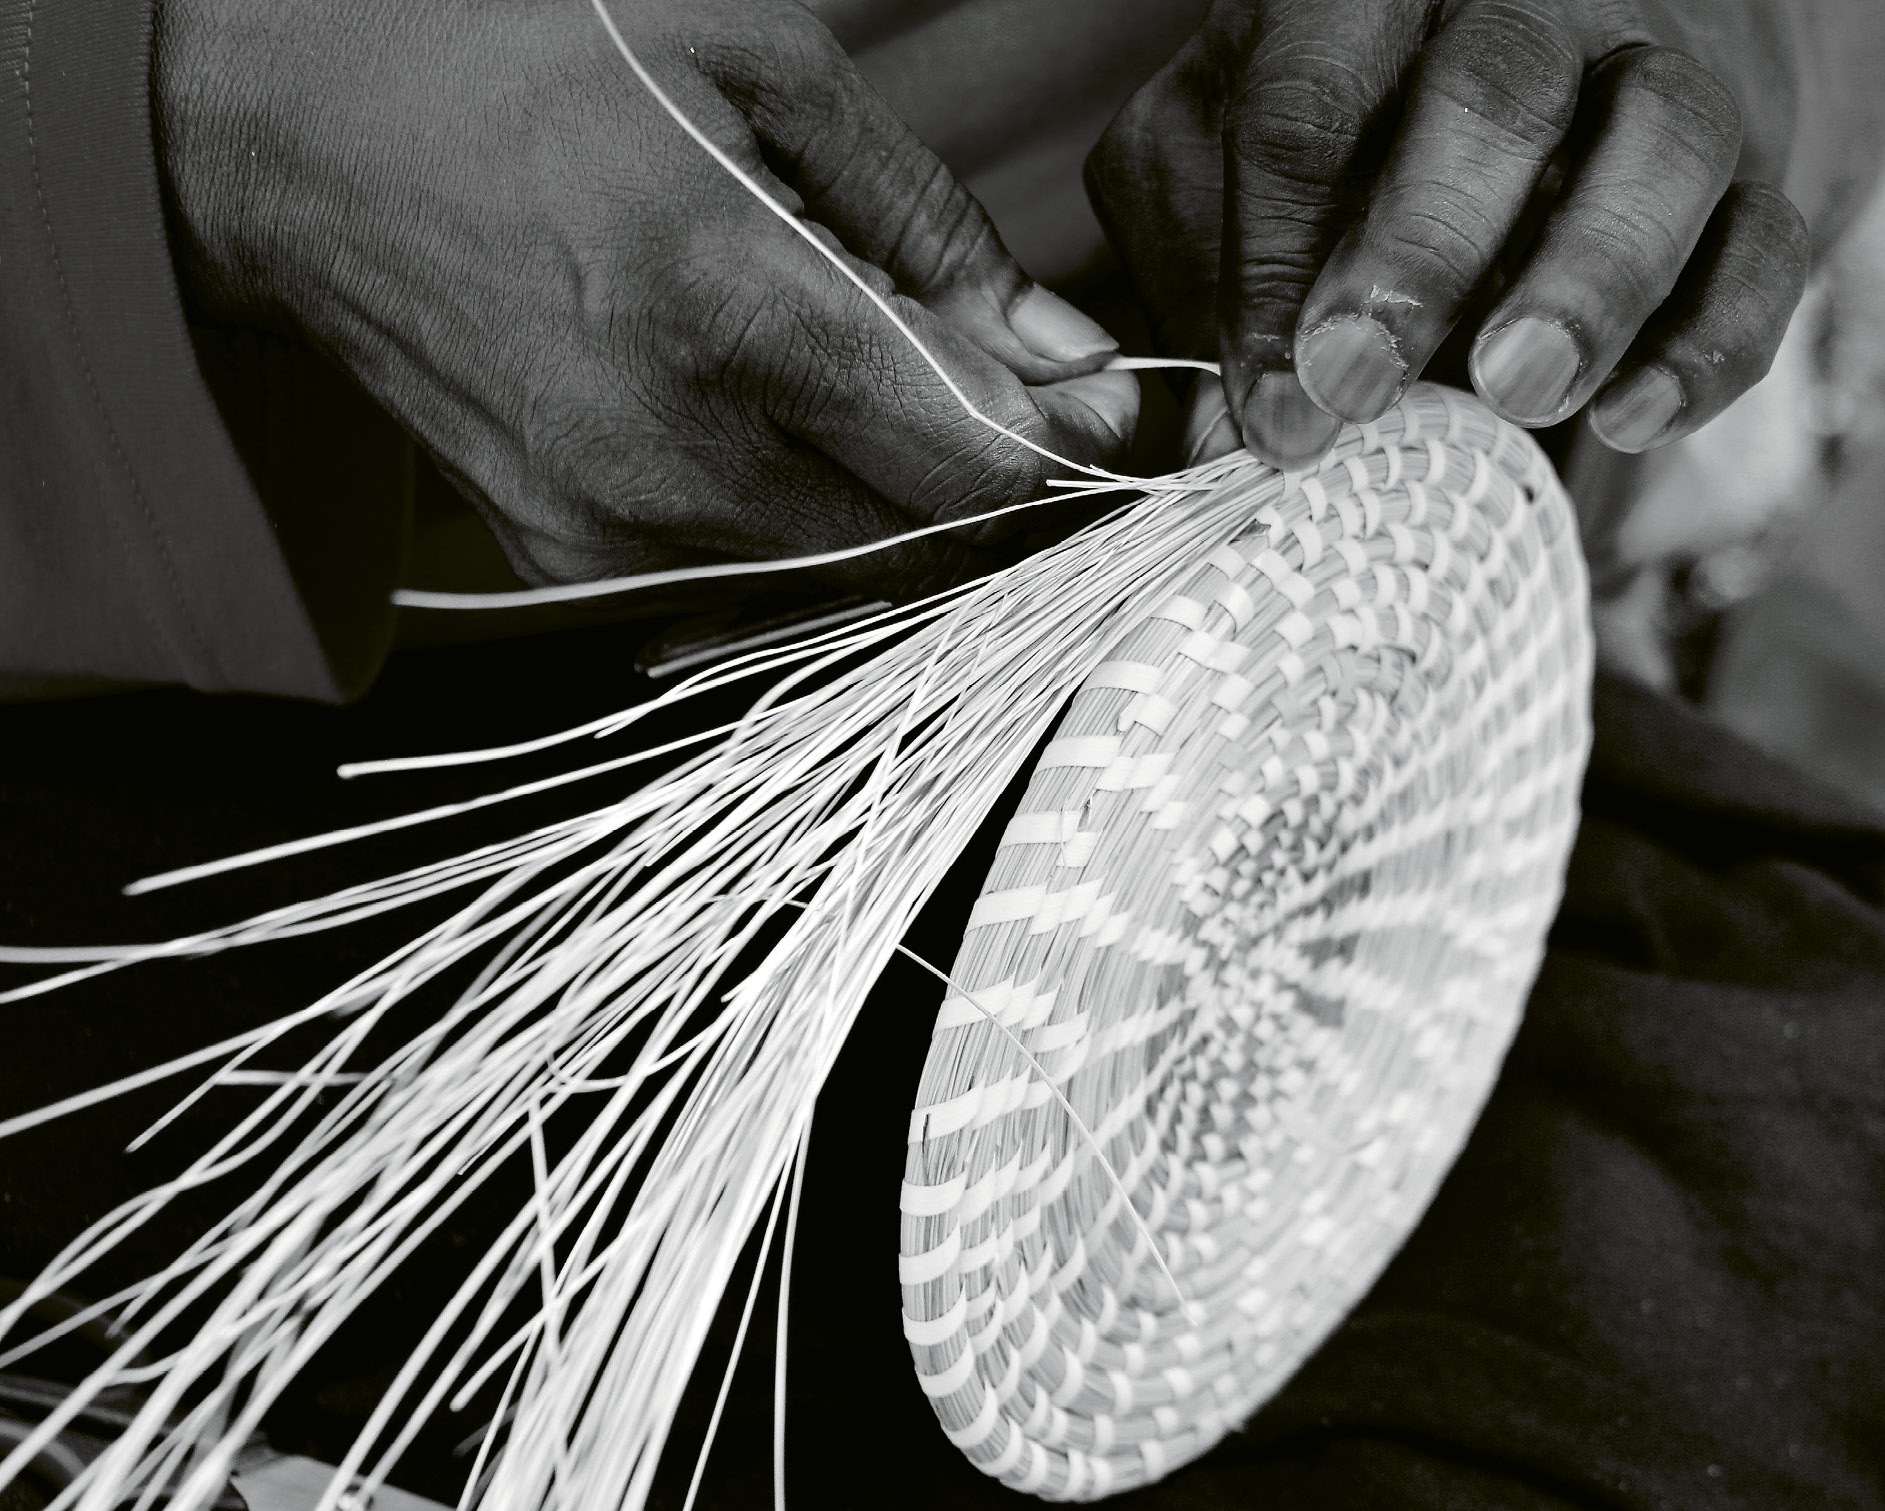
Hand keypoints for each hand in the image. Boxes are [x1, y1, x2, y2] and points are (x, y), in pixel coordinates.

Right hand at [155, 0, 1139, 590]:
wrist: (296, 142)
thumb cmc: (538, 63)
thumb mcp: (759, 71)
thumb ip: (933, 228)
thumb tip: (1066, 360)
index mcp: (737, 308)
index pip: (977, 468)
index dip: (1059, 447)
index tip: (1089, 404)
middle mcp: (678, 451)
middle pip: (926, 539)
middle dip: (982, 474)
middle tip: (981, 380)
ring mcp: (612, 528)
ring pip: (842, 572)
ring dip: (888, 497)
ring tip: (847, 372)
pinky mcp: (563, 566)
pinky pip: (741, 574)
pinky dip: (789, 513)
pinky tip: (752, 411)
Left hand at [1086, 0, 1808, 468]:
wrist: (1565, 91)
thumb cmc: (1356, 143)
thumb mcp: (1235, 165)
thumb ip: (1205, 266)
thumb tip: (1214, 430)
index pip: (1309, 97)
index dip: (1276, 257)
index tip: (1276, 408)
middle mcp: (1526, 3)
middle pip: (1492, 88)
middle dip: (1421, 247)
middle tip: (1363, 380)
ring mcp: (1657, 75)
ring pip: (1662, 139)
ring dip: (1590, 278)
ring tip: (1517, 392)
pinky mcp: (1756, 171)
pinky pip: (1766, 243)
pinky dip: (1709, 342)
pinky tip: (1633, 421)